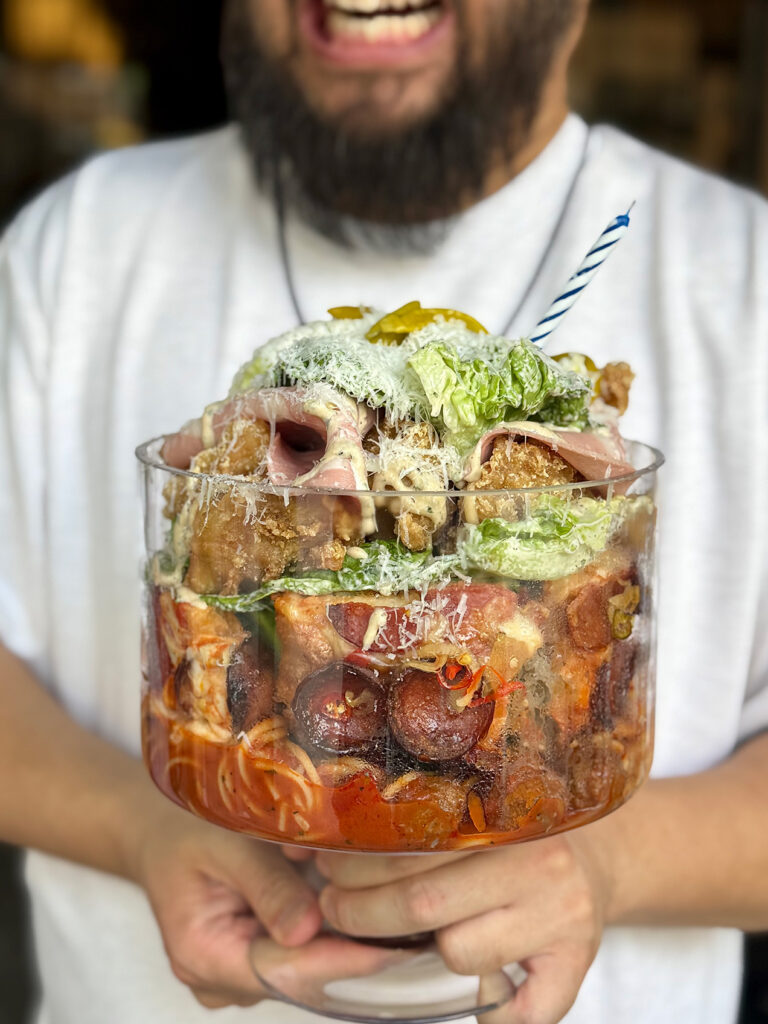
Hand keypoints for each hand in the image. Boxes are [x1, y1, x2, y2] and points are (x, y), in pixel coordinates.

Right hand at [130, 803, 401, 1008]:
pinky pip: (298, 957)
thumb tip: (309, 930)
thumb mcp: (224, 843)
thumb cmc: (186, 829)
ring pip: (301, 971)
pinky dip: (328, 936)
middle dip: (350, 953)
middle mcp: (219, 978)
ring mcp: (237, 974)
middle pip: (296, 977)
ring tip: (394, 912)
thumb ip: (267, 885)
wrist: (157, 831)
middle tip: (411, 928)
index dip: (338, 963)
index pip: (281, 972)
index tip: (390, 948)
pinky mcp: (254, 960)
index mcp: (202, 955)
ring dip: (343, 943)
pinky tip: (364, 912)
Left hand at [316, 832, 610, 1023]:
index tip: (324, 869)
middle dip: (362, 910)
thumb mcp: (479, 813)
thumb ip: (421, 827)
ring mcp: (561, 918)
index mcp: (507, 820)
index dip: (358, 867)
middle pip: (424, 902)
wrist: (597, 860)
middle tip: (331, 904)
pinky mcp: (578, 966)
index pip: (412, 850)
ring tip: (387, 936)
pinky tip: (475, 1006)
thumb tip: (320, 842)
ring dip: (416, 955)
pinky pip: (523, 1012)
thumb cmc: (516, 837)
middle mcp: (538, 865)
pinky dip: (493, 1019)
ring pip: (460, 952)